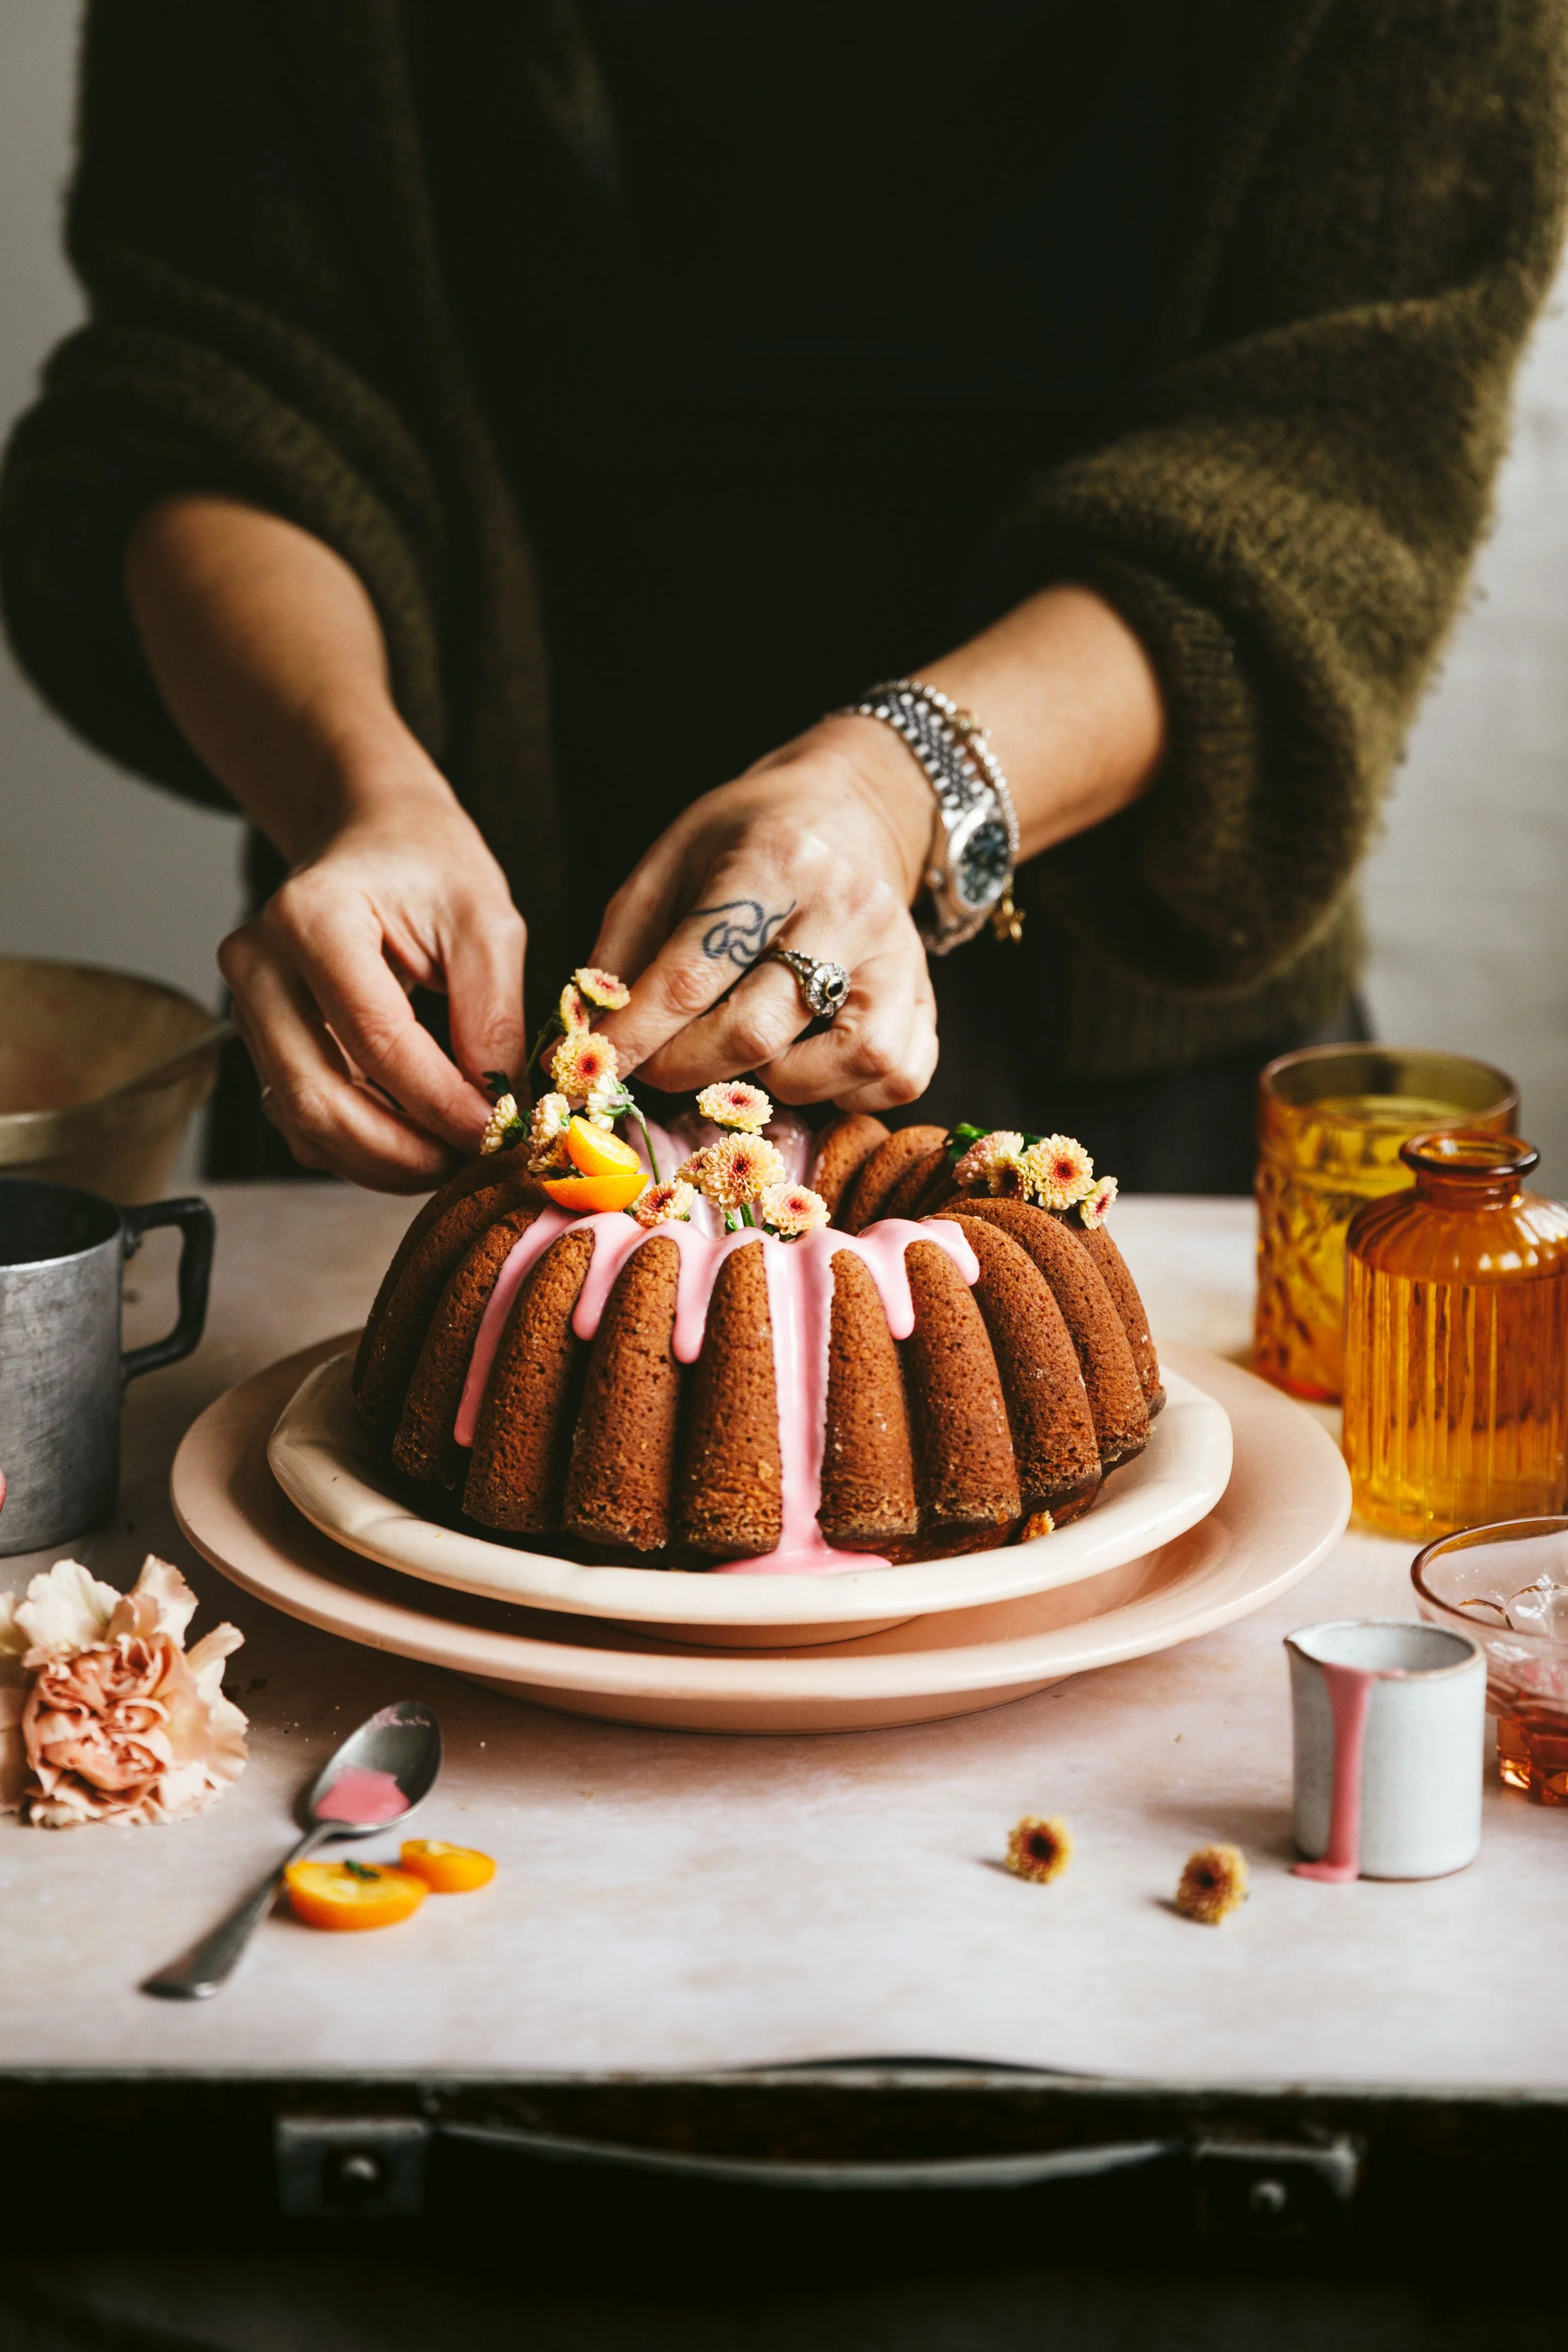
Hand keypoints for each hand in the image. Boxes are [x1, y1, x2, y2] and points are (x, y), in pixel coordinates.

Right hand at [218, 778, 526, 1189]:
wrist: (374, 839)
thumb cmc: (429, 865)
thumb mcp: (485, 920)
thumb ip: (492, 1013)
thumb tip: (497, 1107)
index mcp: (312, 916)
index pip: (374, 1035)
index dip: (439, 1100)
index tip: (497, 1131)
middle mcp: (259, 964)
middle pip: (319, 1094)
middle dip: (403, 1150)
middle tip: (475, 1163)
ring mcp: (248, 1007)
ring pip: (303, 1120)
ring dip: (382, 1161)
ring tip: (453, 1160)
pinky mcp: (260, 1040)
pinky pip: (300, 1120)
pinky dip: (359, 1149)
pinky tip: (416, 1146)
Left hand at [592, 718, 937, 1111]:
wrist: (851, 807)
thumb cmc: (747, 839)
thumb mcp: (669, 861)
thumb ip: (623, 947)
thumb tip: (589, 1039)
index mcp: (776, 861)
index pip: (690, 976)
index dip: (633, 1036)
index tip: (591, 1068)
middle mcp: (850, 907)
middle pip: (758, 1032)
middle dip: (687, 1068)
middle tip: (658, 1064)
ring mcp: (901, 956)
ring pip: (845, 1064)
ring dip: (777, 1083)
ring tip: (744, 1055)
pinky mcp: (927, 995)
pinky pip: (896, 1078)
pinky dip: (846, 1092)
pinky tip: (807, 1064)